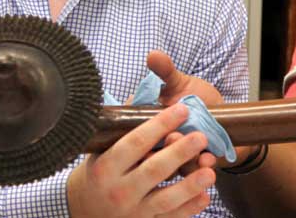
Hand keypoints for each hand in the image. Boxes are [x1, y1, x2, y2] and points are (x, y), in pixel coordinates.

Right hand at [67, 104, 215, 217]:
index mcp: (106, 167)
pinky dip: (189, 208)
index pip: (135, 142)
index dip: (160, 125)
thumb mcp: (102, 149)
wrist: (85, 209)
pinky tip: (205, 195)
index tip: (181, 109)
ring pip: (166, 199)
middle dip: (179, 152)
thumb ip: (124, 126)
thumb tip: (148, 89)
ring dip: (190, 185)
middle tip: (201, 136)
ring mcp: (134, 211)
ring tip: (210, 170)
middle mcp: (119, 191)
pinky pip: (171, 217)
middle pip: (154, 169)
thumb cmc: (100, 170)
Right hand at [147, 51, 231, 171]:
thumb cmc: (195, 99)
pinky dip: (200, 167)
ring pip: (170, 168)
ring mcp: (169, 161)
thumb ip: (166, 71)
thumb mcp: (179, 83)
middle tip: (180, 136)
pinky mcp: (188, 171)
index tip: (165, 115)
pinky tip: (209, 159)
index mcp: (143, 123)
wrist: (225, 120)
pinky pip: (189, 175)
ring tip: (200, 151)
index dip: (146, 125)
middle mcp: (152, 145)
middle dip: (168, 146)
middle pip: (150, 153)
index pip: (134, 128)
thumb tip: (153, 55)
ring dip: (184, 159)